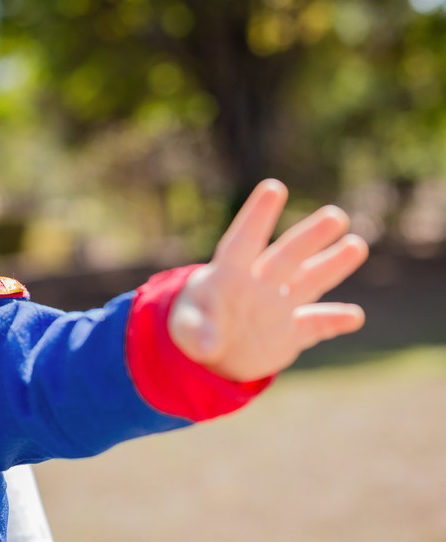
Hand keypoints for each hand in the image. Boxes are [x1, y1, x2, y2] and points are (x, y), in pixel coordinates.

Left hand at [168, 179, 368, 380]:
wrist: (212, 354)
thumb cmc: (193, 327)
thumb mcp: (183, 331)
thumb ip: (194, 333)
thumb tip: (205, 345)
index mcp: (227, 275)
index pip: (243, 241)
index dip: (257, 216)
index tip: (274, 187)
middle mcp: (258, 284)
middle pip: (286, 257)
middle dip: (309, 237)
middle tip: (335, 216)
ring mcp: (278, 308)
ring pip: (309, 282)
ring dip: (332, 266)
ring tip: (356, 245)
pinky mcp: (291, 334)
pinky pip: (316, 326)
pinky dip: (334, 321)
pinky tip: (354, 317)